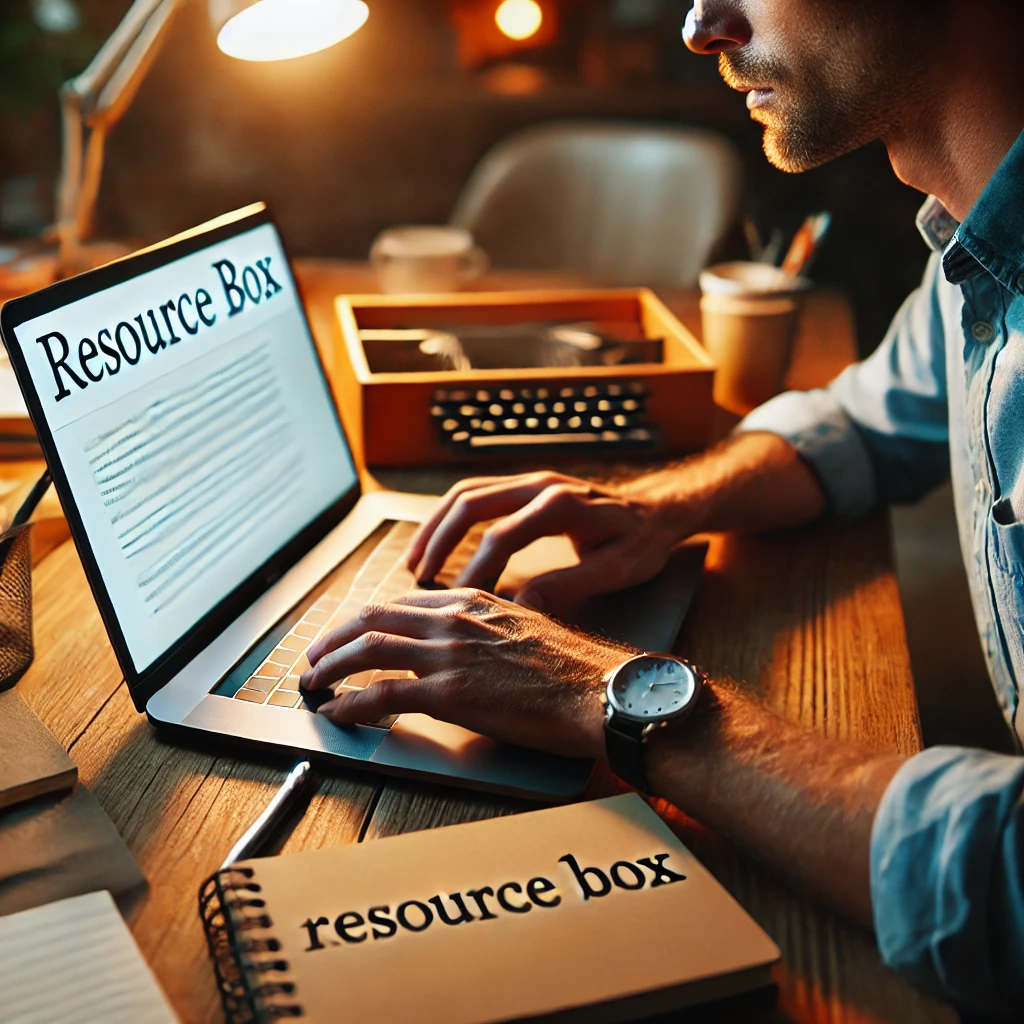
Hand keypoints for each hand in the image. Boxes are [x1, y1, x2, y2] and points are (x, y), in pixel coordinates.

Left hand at [299, 588, 628, 757]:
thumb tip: (465, 646)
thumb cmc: (574, 668)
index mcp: (474, 601)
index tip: (351, 633)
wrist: (599, 691)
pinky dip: (351, 704)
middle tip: (314, 656)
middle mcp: (455, 620)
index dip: (367, 619)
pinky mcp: (451, 694)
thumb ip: (487, 629)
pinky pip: (383, 695)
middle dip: (334, 637)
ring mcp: (450, 655)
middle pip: (373, 617)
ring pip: (368, 649)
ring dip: (330, 666)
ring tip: (312, 683)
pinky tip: (338, 713)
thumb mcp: (526, 629)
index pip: (402, 602)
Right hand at [405, 471, 684, 613]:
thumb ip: (570, 586)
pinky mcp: (527, 486)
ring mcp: (531, 480)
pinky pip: (476, 493)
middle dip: (439, 541)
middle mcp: (541, 483)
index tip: (458, 602)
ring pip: (466, 492)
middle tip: (419, 578)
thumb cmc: (642, 542)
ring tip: (415, 562)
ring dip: (436, 525)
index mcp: (562, 505)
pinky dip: (449, 517)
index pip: (503, 536)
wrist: (659, 510)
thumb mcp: (617, 570)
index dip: (476, 571)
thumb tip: (520, 607)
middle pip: (471, 502)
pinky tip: (437, 543)